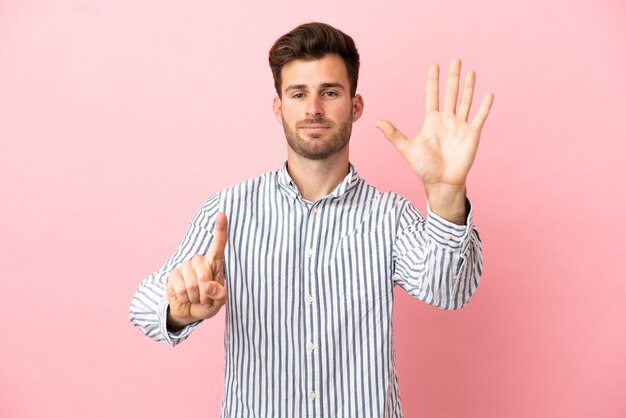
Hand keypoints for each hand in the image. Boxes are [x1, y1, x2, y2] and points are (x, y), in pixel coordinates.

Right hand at [166, 212, 227, 329]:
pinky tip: (186, 297)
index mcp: (214, 263)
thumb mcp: (219, 302)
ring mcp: (185, 267)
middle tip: (206, 298)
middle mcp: (199, 261)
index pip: (218, 245)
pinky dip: (185, 298)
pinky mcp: (173, 274)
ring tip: (196, 298)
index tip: (222, 214)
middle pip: (203, 270)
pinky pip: (180, 288)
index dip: (220, 229)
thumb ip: (219, 294)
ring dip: (195, 296)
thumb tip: (207, 286)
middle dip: (206, 289)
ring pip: (192, 282)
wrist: (189, 311)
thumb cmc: (207, 303)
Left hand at [375, 59, 493, 222]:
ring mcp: (460, 126)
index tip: (434, 66)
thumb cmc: (424, 168)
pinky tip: (488, 94)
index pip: (433, 96)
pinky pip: (480, 117)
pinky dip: (484, 106)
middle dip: (453, 77)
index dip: (433, 81)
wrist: (441, 182)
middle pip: (451, 93)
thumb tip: (376, 121)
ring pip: (465, 101)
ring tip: (470, 71)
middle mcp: (447, 121)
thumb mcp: (407, 148)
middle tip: (455, 60)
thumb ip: (393, 134)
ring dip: (468, 87)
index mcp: (432, 122)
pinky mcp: (472, 134)